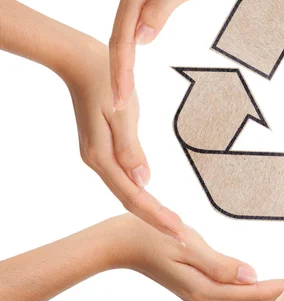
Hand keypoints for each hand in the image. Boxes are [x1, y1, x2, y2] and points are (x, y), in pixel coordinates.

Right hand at [63, 37, 184, 239]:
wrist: (82, 62)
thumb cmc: (106, 80)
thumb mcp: (123, 112)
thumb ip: (131, 148)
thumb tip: (145, 181)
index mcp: (101, 156)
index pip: (134, 196)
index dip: (157, 216)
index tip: (179, 233)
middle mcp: (97, 161)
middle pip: (130, 200)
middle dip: (156, 220)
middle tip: (183, 238)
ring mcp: (97, 156)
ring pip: (126, 191)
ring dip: (149, 210)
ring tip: (173, 226)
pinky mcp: (101, 149)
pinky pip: (122, 179)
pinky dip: (140, 194)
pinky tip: (152, 198)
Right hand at [108, 214, 283, 300]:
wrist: (118, 241)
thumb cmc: (150, 236)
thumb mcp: (186, 246)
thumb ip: (219, 264)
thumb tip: (252, 276)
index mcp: (204, 289)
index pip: (252, 294)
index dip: (279, 289)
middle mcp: (203, 296)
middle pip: (249, 299)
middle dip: (277, 292)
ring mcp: (197, 292)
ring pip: (240, 295)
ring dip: (264, 289)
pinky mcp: (193, 283)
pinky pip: (228, 289)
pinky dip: (248, 285)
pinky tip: (257, 278)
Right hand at [110, 0, 227, 109]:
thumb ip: (161, 10)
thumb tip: (142, 40)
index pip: (124, 41)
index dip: (122, 72)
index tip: (121, 99)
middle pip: (119, 40)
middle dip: (118, 74)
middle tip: (119, 106)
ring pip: (123, 33)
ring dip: (122, 63)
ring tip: (124, 92)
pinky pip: (131, 23)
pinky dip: (130, 47)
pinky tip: (131, 62)